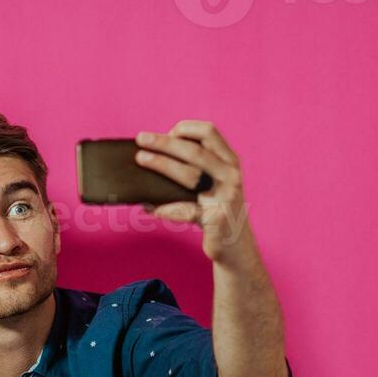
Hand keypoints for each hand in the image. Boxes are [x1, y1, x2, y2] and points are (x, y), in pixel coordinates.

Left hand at [133, 120, 257, 266]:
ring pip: (190, 176)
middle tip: (141, 139)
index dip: (185, 128)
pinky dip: (165, 208)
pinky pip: (185, 210)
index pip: (209, 131)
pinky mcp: (216, 219)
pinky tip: (149, 207)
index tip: (166, 133)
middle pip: (195, 151)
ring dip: (162, 165)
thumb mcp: (212, 184)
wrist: (236, 247)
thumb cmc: (215, 211)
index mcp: (229, 161)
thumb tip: (150, 156)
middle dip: (164, 143)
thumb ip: (193, 168)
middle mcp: (230, 175)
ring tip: (141, 160)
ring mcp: (226, 197)